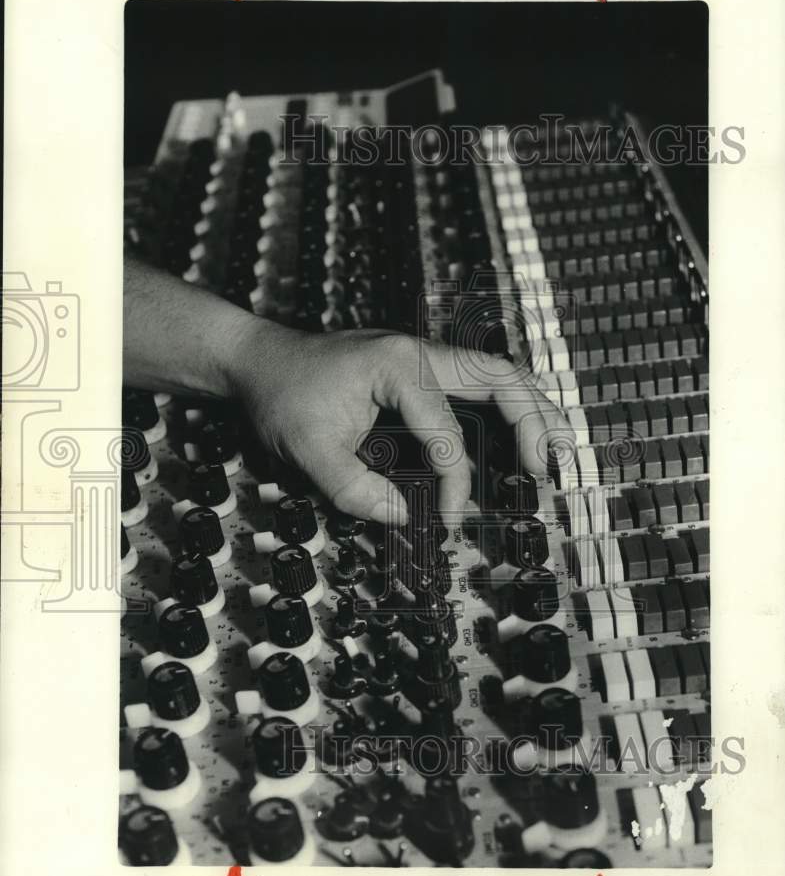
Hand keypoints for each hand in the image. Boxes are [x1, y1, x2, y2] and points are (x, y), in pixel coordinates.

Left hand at [230, 320, 573, 526]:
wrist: (258, 359)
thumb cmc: (280, 397)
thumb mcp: (308, 451)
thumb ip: (356, 491)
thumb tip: (408, 517)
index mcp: (399, 368)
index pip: (448, 432)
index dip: (456, 484)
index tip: (452, 522)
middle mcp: (420, 353)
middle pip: (500, 378)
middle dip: (532, 423)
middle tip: (549, 468)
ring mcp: (422, 356)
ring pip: (497, 373)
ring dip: (532, 408)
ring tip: (559, 446)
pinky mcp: (419, 368)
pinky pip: (477, 380)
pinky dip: (508, 403)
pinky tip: (524, 429)